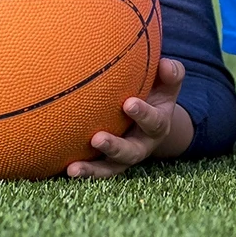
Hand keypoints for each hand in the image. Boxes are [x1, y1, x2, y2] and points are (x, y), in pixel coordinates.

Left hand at [68, 58, 188, 177]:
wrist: (150, 117)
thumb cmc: (156, 93)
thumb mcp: (167, 84)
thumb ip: (171, 73)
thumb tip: (164, 65)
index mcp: (158, 125)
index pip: (154, 122)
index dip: (143, 115)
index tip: (128, 104)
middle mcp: (142, 145)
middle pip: (131, 152)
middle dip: (115, 147)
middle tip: (97, 139)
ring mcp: (124, 157)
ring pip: (110, 167)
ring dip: (93, 169)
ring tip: (74, 168)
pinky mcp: (109, 163)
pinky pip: (95, 170)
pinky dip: (82, 171)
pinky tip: (65, 169)